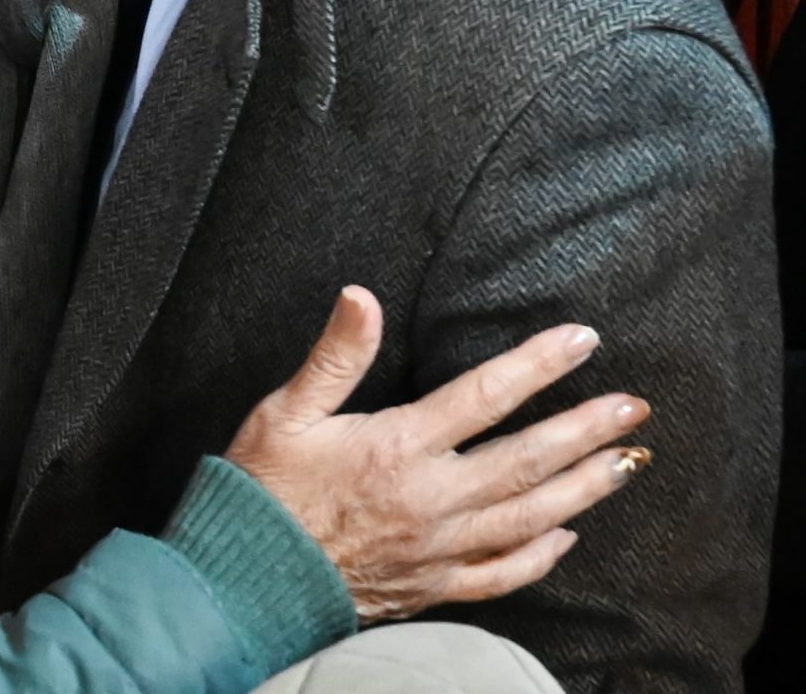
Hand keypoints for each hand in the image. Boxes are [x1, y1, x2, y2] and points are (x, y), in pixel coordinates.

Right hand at [225, 286, 651, 621]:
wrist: (248, 576)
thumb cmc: (263, 488)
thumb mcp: (285, 410)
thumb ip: (335, 356)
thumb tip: (362, 297)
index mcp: (399, 446)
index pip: (486, 395)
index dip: (539, 364)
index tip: (582, 341)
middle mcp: (432, 498)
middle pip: (527, 458)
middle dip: (587, 429)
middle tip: (635, 408)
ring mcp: (440, 547)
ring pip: (530, 515)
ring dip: (584, 487)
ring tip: (627, 464)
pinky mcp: (434, 584)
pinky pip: (502, 572)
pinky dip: (540, 554)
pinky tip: (566, 536)